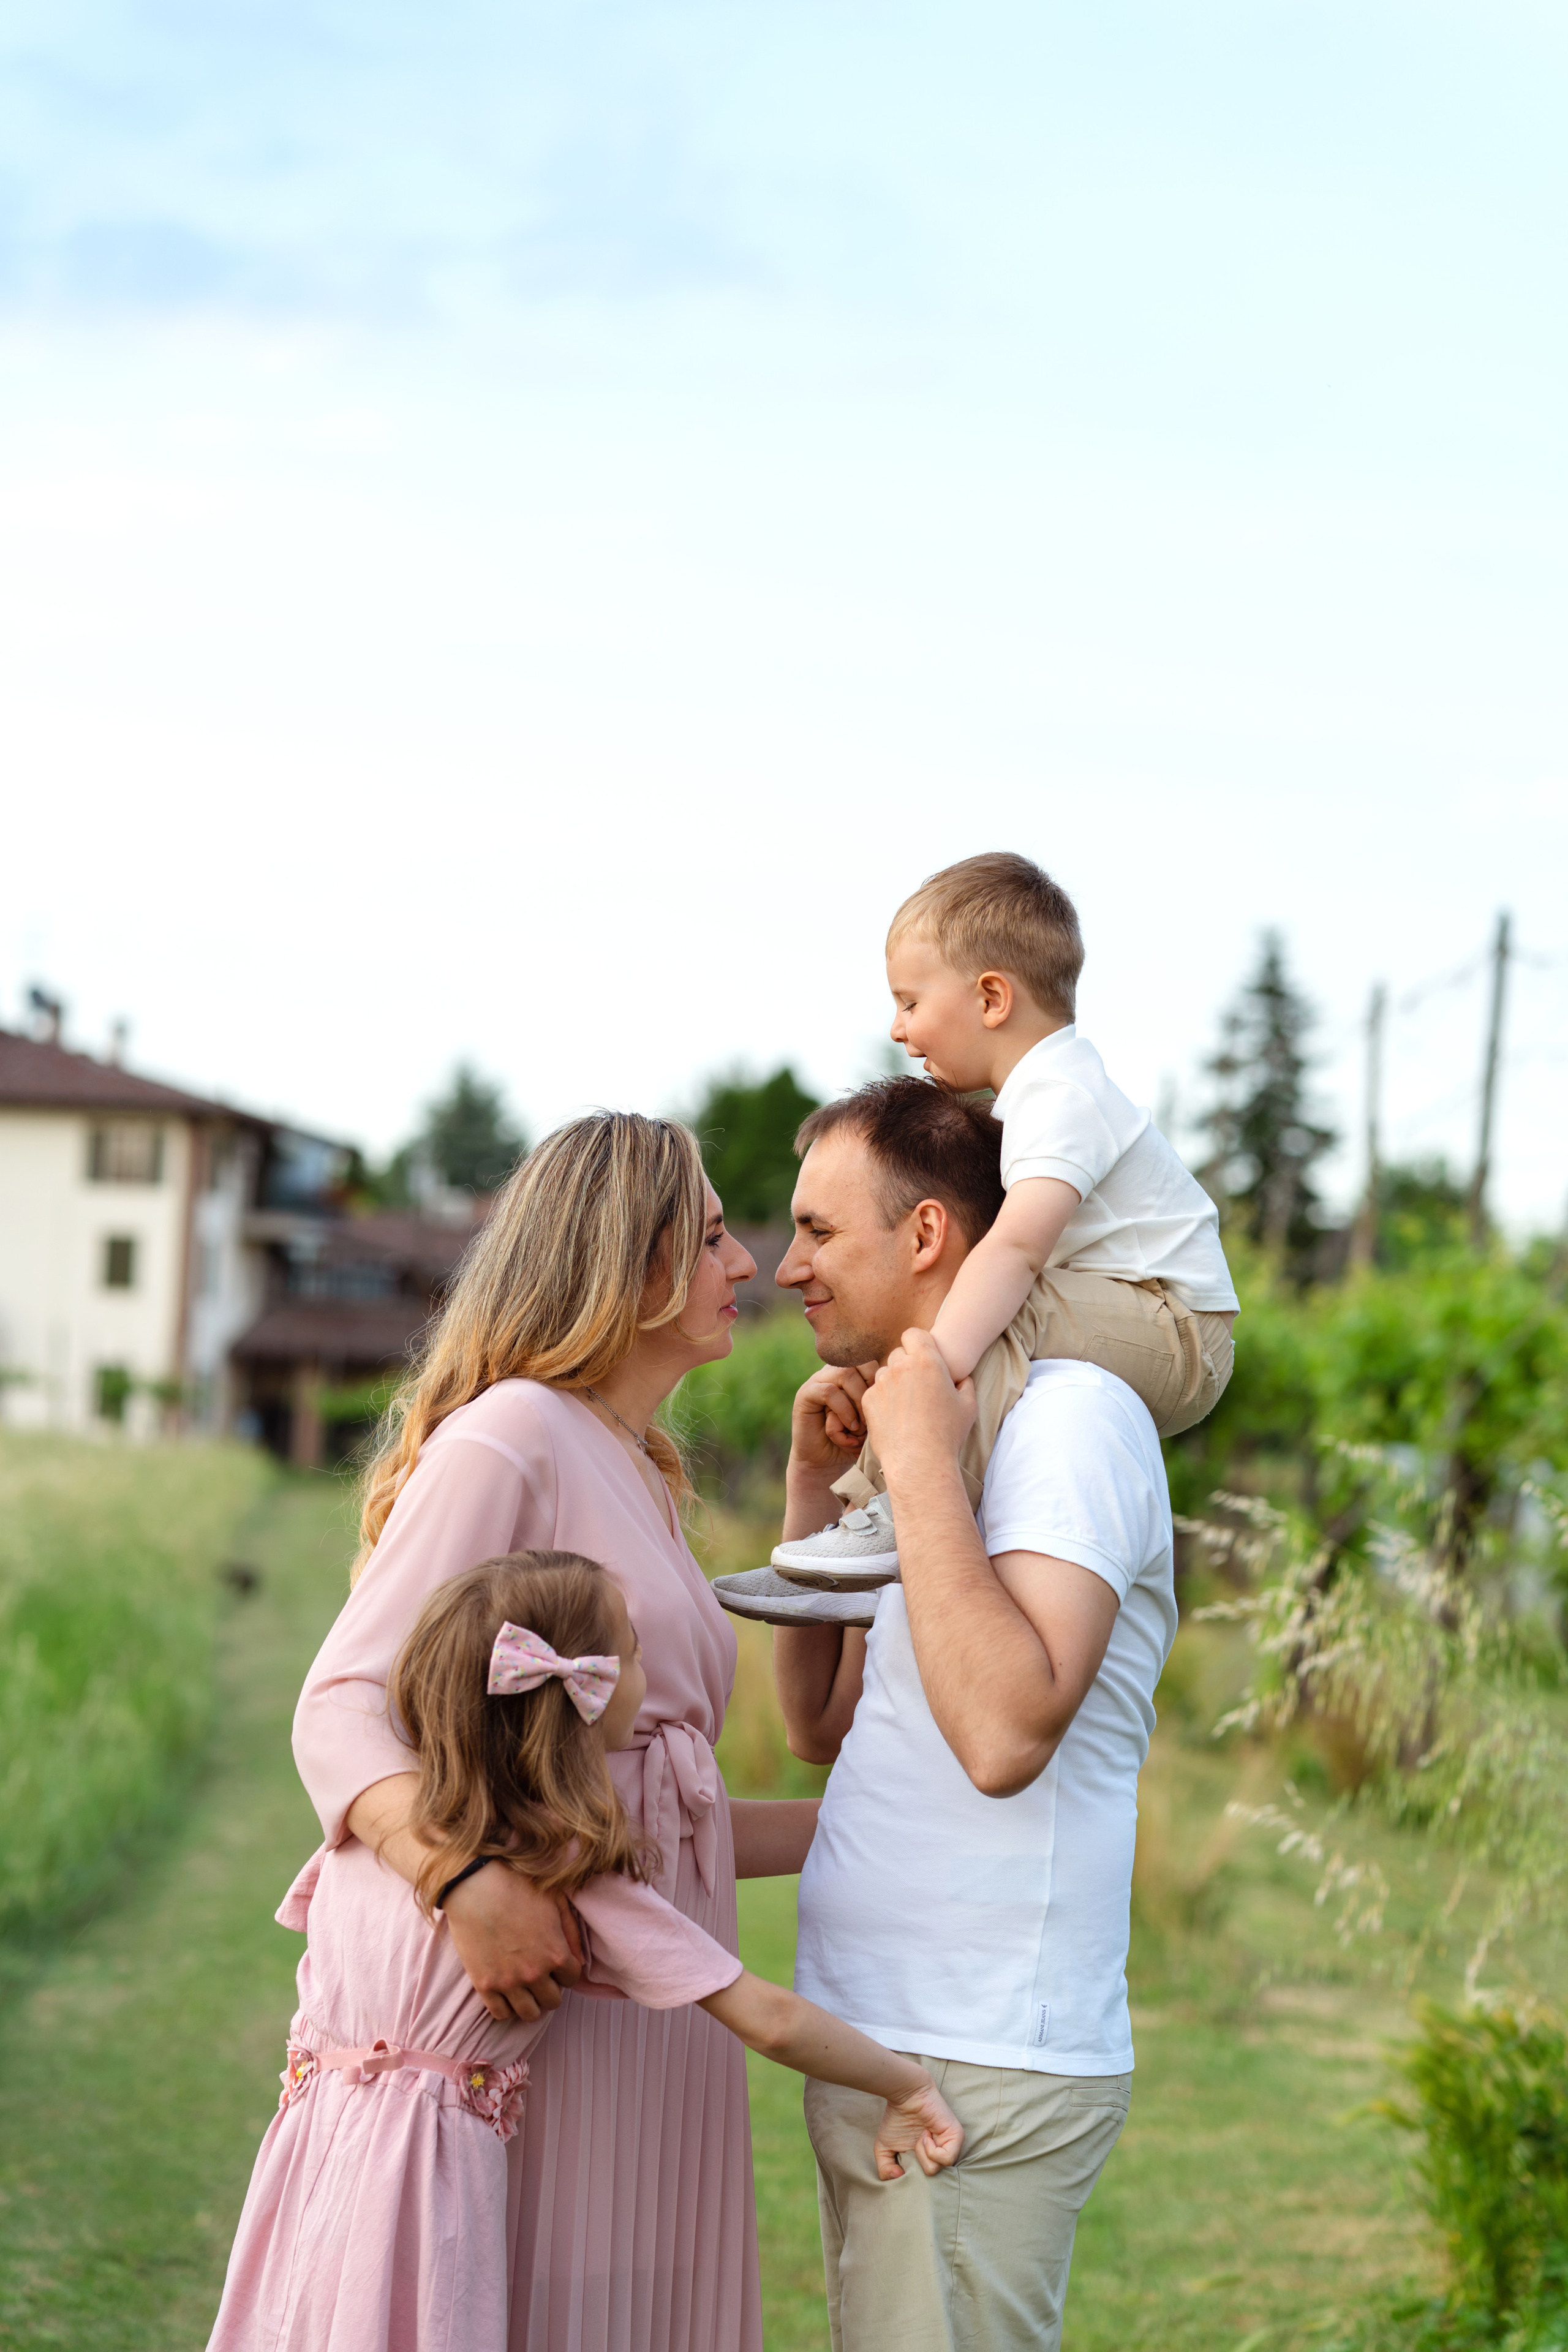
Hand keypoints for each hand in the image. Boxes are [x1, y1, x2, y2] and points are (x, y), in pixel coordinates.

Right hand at [443, 1865, 584, 2022]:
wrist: (475, 1885)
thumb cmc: (517, 1887)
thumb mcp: (555, 1901)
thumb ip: (571, 1932)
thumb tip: (579, 1958)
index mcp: (556, 1953)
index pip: (572, 1979)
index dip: (565, 1969)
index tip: (555, 1962)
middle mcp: (535, 1973)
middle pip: (553, 2001)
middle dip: (550, 1987)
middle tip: (540, 1974)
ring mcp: (509, 1982)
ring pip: (529, 2014)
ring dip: (531, 2002)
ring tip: (524, 1987)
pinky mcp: (484, 1985)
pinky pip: (501, 2014)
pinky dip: (506, 2007)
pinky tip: (505, 1992)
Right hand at [789, 1360, 879, 1474]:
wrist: (825, 1462)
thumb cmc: (854, 1440)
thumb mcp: (873, 1419)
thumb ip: (881, 1400)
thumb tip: (894, 1389)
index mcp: (852, 1373)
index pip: (871, 1360)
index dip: (881, 1380)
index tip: (885, 1406)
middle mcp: (834, 1371)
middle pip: (860, 1362)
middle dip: (871, 1390)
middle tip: (874, 1416)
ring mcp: (818, 1380)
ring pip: (845, 1374)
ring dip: (858, 1401)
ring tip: (861, 1426)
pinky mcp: (805, 1393)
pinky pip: (828, 1392)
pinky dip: (844, 1411)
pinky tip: (850, 1428)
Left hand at [862, 1328, 975, 1483]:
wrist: (919, 1461)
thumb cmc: (947, 1435)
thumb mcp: (968, 1407)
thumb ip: (966, 1385)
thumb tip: (962, 1378)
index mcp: (928, 1362)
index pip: (914, 1334)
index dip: (917, 1343)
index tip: (922, 1356)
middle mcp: (902, 1367)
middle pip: (898, 1353)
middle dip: (906, 1365)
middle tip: (916, 1386)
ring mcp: (882, 1383)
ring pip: (885, 1372)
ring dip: (893, 1382)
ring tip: (905, 1406)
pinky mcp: (868, 1399)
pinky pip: (874, 1391)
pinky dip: (882, 1400)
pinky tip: (894, 1418)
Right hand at [874, 2075, 964, 2179]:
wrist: (906, 2095)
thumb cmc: (896, 2119)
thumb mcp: (884, 2149)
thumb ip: (886, 2171)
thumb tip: (898, 2178)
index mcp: (928, 2160)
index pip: (925, 2183)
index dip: (911, 2178)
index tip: (901, 2163)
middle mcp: (940, 2155)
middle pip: (930, 2179)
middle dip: (915, 2166)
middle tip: (910, 2147)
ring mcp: (950, 2147)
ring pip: (936, 2169)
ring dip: (922, 2154)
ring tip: (920, 2136)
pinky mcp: (957, 2137)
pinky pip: (946, 2158)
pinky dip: (931, 2149)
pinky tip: (926, 2134)